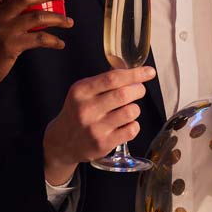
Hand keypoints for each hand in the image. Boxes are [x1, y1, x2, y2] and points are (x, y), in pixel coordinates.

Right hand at [42, 66, 155, 184]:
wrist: (62, 142)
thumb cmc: (77, 112)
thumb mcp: (83, 92)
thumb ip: (105, 80)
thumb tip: (130, 68)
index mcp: (81, 91)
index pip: (112, 78)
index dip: (135, 74)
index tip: (149, 72)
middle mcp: (87, 109)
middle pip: (124, 94)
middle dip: (138, 90)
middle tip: (139, 90)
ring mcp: (95, 128)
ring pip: (130, 112)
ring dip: (135, 108)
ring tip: (128, 109)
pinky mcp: (103, 144)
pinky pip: (131, 130)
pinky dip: (134, 125)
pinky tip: (125, 124)